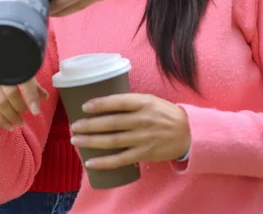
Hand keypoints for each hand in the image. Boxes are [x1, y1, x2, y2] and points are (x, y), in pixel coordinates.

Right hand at [0, 60, 48, 130]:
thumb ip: (31, 80)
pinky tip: (5, 125)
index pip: (24, 79)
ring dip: (9, 116)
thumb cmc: (7, 50)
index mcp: (12, 57)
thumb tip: (45, 97)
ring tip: (18, 123)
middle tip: (27, 115)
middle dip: (20, 107)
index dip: (31, 97)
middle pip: (10, 93)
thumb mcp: (21, 60)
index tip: (36, 111)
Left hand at [70, 93, 190, 168]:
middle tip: (74, 126)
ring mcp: (143, 138)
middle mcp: (142, 120)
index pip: (118, 102)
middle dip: (90, 125)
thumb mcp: (149, 100)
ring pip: (113, 141)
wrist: (188, 133)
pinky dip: (105, 162)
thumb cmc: (163, 113)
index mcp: (143, 103)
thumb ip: (129, 101)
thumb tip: (103, 101)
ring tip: (76, 140)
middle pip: (111, 123)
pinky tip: (91, 162)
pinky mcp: (144, 154)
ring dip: (92, 141)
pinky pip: (121, 159)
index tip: (85, 106)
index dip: (101, 104)